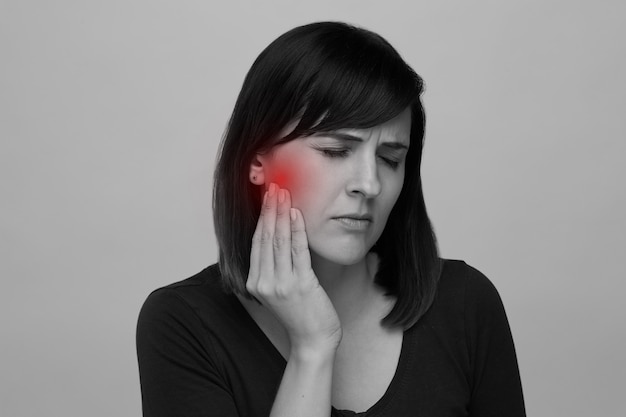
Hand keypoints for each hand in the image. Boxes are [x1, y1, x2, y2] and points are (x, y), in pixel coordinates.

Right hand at [246, 183, 341, 355]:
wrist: (313, 339)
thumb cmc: (299, 312)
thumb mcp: (278, 289)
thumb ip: (272, 266)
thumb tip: (276, 234)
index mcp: (254, 283)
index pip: (256, 243)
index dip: (260, 218)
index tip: (264, 197)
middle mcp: (264, 283)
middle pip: (266, 238)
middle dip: (270, 210)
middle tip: (273, 188)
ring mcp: (282, 284)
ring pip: (279, 241)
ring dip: (282, 214)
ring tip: (284, 195)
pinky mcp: (301, 284)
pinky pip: (298, 251)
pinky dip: (297, 230)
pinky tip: (297, 214)